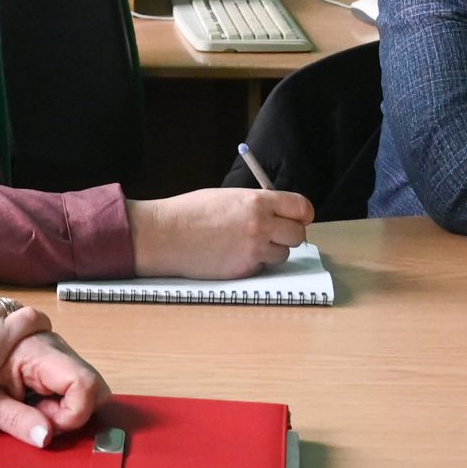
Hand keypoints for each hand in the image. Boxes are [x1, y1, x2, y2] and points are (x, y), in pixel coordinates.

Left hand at [0, 331, 109, 448]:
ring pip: (83, 379)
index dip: (73, 413)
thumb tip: (46, 436)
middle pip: (91, 382)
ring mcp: (52, 343)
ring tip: (29, 404)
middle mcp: (50, 340)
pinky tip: (30, 395)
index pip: (85, 384)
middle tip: (38, 416)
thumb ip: (17, 420)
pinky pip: (70, 374)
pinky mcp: (50, 351)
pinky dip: (57, 392)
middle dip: (73, 409)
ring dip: (64, 401)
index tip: (47, 424)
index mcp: (35, 350)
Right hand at [128, 188, 315, 279]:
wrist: (165, 235)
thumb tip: (278, 213)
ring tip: (246, 244)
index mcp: (257, 202)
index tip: (298, 218)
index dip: (302, 214)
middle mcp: (260, 226)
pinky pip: (262, 268)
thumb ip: (256, 204)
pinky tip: (232, 255)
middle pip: (298, 235)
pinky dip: (253, 263)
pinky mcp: (243, 271)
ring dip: (271, 251)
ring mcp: (253, 251)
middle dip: (289, 234)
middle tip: (274, 234)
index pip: (301, 207)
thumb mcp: (228, 197)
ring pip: (282, 254)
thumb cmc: (190, 212)